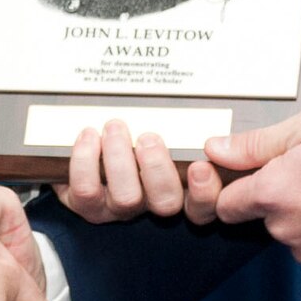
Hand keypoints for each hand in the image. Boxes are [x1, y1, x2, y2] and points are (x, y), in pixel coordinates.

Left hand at [54, 120, 223, 224]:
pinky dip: (86, 161)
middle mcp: (153, 201)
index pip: (204, 205)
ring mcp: (121, 207)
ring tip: (115, 127)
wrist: (92, 141)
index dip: (204, 192)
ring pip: (125, 198)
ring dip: (119, 159)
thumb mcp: (169, 121)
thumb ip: (187, 119)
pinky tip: (89, 135)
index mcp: (182, 187)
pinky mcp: (88, 204)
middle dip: (157, 168)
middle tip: (148, 137)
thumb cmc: (140, 125)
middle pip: (166, 203)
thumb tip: (214, 93)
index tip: (199, 166)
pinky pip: (86, 192)